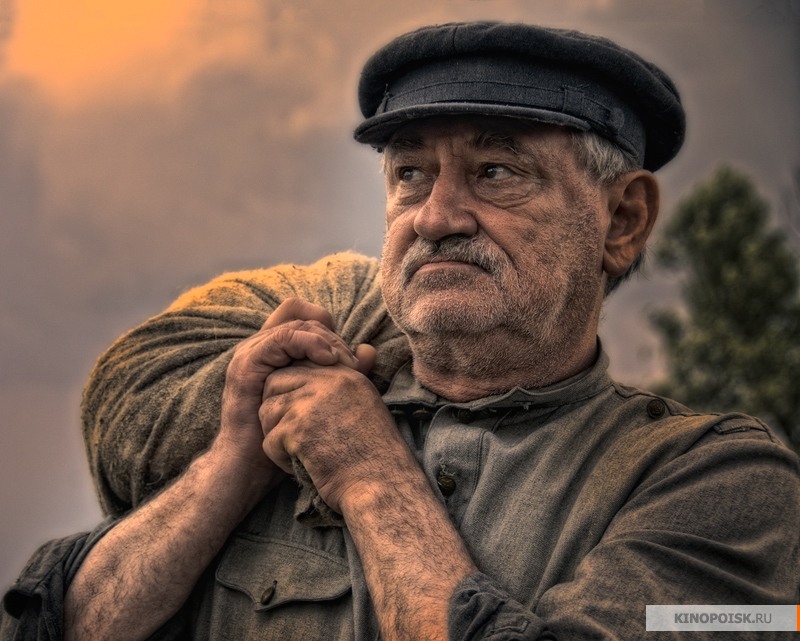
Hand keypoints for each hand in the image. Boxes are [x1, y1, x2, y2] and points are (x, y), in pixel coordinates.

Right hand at [214, 298, 372, 476]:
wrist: (252, 466)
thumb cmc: (286, 435)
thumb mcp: (320, 397)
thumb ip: (343, 372)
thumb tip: (369, 349)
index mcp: (276, 352)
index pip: (302, 315)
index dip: (328, 326)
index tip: (346, 355)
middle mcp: (261, 347)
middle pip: (302, 317)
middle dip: (332, 336)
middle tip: (351, 363)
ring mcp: (251, 353)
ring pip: (294, 324)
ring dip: (325, 339)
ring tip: (343, 362)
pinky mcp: (247, 364)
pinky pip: (281, 339)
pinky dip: (309, 343)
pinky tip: (328, 360)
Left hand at [259, 361, 415, 513]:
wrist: (381, 484)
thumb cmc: (375, 453)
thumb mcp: (365, 405)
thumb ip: (344, 384)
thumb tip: (357, 353)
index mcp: (346, 375)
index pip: (298, 365)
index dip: (290, 390)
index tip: (300, 416)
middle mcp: (329, 382)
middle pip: (275, 382)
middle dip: (276, 410)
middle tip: (292, 435)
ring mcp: (312, 404)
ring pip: (267, 410)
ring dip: (276, 435)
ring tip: (299, 452)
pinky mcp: (299, 430)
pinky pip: (269, 440)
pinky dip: (280, 459)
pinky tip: (301, 466)